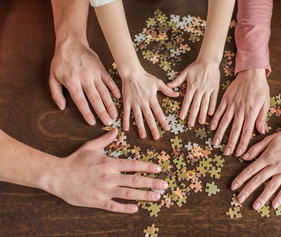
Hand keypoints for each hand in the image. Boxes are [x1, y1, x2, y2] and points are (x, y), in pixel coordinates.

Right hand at [46, 128, 167, 212]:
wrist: (57, 176)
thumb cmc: (74, 161)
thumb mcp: (90, 146)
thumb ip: (105, 139)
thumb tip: (116, 130)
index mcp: (110, 164)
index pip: (133, 165)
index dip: (148, 167)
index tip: (159, 169)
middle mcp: (109, 177)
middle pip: (135, 181)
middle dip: (152, 183)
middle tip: (165, 185)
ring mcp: (104, 190)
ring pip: (128, 194)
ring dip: (145, 196)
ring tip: (157, 197)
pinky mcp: (97, 201)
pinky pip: (114, 206)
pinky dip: (125, 208)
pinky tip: (136, 209)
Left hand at [49, 38, 120, 125]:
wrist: (71, 44)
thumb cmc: (61, 62)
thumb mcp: (52, 77)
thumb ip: (56, 94)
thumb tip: (62, 108)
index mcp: (72, 83)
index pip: (81, 102)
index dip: (87, 113)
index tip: (92, 123)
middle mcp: (84, 79)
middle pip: (95, 99)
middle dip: (102, 112)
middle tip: (108, 122)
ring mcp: (94, 74)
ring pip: (104, 92)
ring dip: (110, 104)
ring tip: (114, 115)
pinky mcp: (101, 69)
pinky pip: (109, 80)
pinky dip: (114, 89)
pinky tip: (119, 97)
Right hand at [121, 70, 178, 138]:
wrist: (132, 73)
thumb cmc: (146, 77)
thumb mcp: (158, 83)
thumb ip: (167, 90)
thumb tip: (177, 95)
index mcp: (152, 98)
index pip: (159, 112)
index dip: (163, 121)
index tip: (167, 128)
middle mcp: (144, 102)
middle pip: (149, 117)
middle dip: (153, 128)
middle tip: (156, 137)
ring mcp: (135, 103)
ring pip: (138, 117)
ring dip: (141, 127)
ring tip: (143, 136)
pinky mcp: (127, 102)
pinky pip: (126, 113)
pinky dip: (126, 121)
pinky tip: (126, 129)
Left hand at [167, 60, 219, 125]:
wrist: (209, 60)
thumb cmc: (196, 66)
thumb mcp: (185, 72)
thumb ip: (177, 81)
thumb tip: (168, 85)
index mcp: (192, 86)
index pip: (187, 100)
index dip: (184, 109)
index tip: (181, 117)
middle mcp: (200, 89)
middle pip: (195, 104)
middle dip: (193, 115)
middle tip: (191, 124)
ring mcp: (208, 89)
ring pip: (205, 103)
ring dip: (202, 113)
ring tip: (201, 122)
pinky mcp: (215, 89)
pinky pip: (214, 99)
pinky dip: (212, 106)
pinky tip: (211, 114)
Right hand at [210, 68, 268, 155]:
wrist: (251, 73)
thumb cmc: (260, 88)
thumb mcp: (265, 102)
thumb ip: (262, 117)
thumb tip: (261, 131)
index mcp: (251, 112)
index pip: (246, 131)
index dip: (242, 143)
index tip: (239, 153)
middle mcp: (240, 110)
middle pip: (235, 129)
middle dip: (230, 142)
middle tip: (226, 153)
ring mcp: (232, 104)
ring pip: (225, 122)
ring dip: (220, 133)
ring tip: (215, 143)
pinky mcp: (225, 99)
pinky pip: (219, 111)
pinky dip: (215, 119)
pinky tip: (211, 127)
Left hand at [231, 124, 280, 210]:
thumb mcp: (269, 139)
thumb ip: (256, 148)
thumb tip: (244, 157)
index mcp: (267, 157)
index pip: (250, 170)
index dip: (241, 178)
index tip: (233, 186)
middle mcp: (275, 165)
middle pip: (259, 180)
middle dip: (248, 190)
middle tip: (239, 199)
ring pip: (272, 186)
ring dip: (262, 197)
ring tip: (255, 206)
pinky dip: (280, 197)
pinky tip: (274, 205)